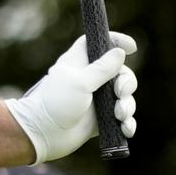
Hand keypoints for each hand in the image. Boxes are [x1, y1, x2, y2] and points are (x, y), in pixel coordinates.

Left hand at [4, 32, 138, 163]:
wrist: (43, 133)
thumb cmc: (56, 103)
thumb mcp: (80, 82)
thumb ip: (102, 68)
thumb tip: (119, 52)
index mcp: (79, 62)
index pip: (97, 44)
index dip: (115, 41)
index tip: (132, 47)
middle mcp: (90, 78)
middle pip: (120, 72)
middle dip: (127, 82)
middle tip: (120, 92)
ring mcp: (96, 99)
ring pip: (124, 96)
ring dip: (127, 105)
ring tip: (119, 116)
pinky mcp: (101, 119)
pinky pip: (122, 118)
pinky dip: (127, 122)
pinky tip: (125, 129)